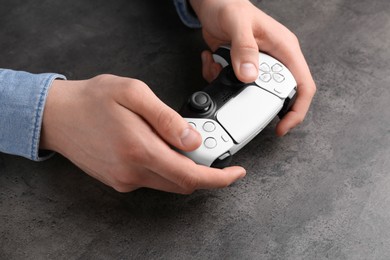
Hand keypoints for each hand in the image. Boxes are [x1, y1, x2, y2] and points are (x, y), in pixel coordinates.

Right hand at [40, 75, 245, 192]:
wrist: (57, 115)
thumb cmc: (92, 99)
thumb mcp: (133, 93)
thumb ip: (167, 118)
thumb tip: (193, 140)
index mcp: (140, 149)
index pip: (190, 175)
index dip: (219, 177)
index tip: (236, 173)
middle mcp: (133, 172)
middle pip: (183, 183)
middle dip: (205, 171)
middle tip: (209, 148)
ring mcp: (124, 180)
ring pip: (169, 183)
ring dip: (184, 168)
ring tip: (180, 142)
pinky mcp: (118, 181)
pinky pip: (152, 180)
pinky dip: (166, 168)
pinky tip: (159, 147)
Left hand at [190, 0, 315, 135]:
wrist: (213, 4)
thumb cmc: (230, 6)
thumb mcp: (238, 24)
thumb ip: (245, 48)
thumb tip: (250, 76)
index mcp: (284, 49)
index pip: (302, 85)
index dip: (297, 110)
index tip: (283, 126)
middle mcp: (274, 60)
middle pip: (277, 94)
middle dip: (256, 103)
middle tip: (239, 102)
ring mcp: (257, 65)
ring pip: (251, 92)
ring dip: (231, 89)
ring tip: (218, 70)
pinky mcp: (241, 68)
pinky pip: (233, 85)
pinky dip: (218, 79)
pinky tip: (212, 61)